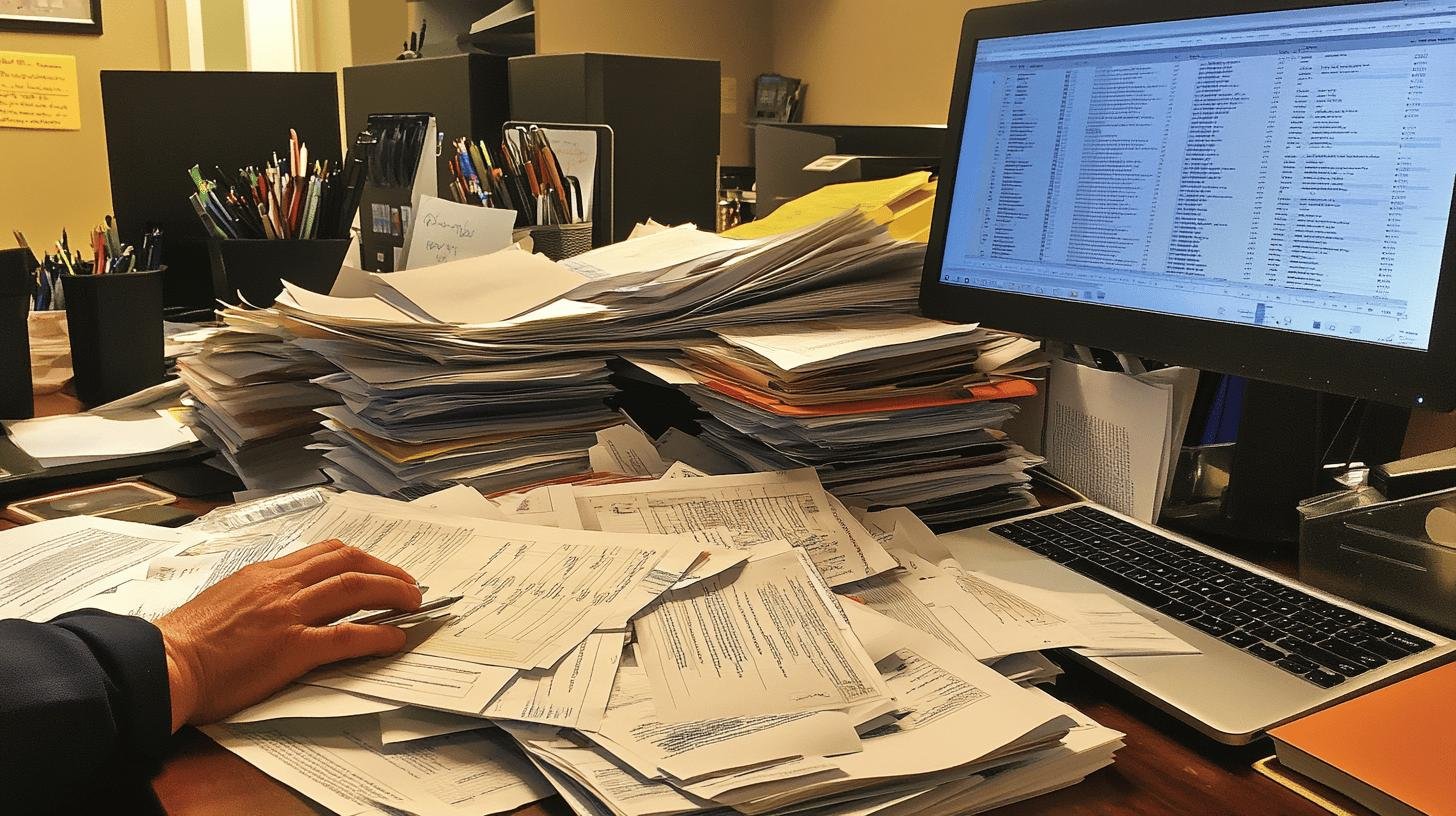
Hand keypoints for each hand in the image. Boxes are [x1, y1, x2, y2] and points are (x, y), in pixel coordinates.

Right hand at [156, 539, 420, 729]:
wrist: (162, 664)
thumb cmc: (186, 641)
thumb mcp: (227, 599)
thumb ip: (261, 593)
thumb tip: (289, 598)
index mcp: (265, 573)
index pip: (326, 552)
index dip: (361, 558)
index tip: (380, 568)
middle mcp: (281, 585)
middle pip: (349, 562)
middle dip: (387, 571)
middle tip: (411, 585)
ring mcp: (288, 614)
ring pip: (355, 588)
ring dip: (393, 593)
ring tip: (415, 604)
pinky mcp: (291, 648)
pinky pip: (348, 635)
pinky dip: (378, 634)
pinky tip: (396, 639)